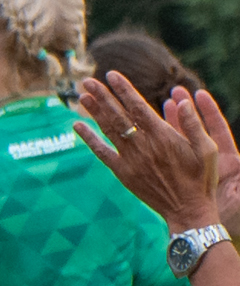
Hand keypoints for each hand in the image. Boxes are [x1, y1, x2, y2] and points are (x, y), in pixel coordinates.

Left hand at [73, 73, 232, 230]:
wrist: (188, 210)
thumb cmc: (201, 178)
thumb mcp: (207, 149)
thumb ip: (192, 124)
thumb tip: (180, 100)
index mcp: (163, 136)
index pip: (138, 107)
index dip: (123, 90)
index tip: (111, 75)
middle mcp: (143, 145)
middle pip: (118, 115)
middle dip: (102, 96)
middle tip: (87, 81)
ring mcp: (130, 159)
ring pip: (108, 130)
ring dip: (94, 112)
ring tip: (82, 96)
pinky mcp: (123, 173)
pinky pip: (102, 152)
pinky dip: (89, 138)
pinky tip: (77, 126)